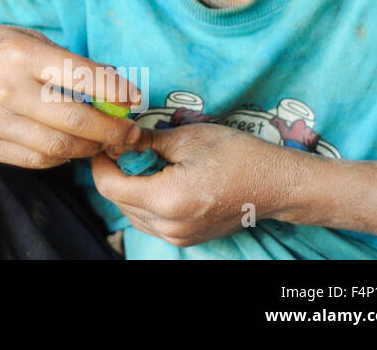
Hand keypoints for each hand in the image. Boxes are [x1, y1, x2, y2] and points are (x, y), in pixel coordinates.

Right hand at [0, 23, 144, 169]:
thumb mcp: (25, 39)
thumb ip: (68, 61)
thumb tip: (116, 84)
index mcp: (20, 54)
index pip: (80, 75)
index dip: (115, 90)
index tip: (134, 100)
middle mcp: (7, 89)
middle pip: (76, 119)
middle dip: (113, 130)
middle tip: (130, 132)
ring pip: (60, 147)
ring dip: (90, 147)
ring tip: (102, 142)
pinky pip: (37, 160)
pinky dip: (61, 157)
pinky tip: (69, 146)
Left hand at [91, 123, 300, 246]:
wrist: (276, 184)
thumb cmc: (236, 155)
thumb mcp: (186, 138)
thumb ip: (145, 142)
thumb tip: (114, 139)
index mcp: (167, 199)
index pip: (108, 186)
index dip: (100, 161)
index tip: (105, 141)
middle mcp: (169, 226)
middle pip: (117, 200)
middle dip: (114, 172)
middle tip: (124, 146)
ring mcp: (178, 237)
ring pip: (131, 213)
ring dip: (128, 187)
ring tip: (144, 160)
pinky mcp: (185, 239)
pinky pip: (149, 221)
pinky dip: (144, 200)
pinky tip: (158, 178)